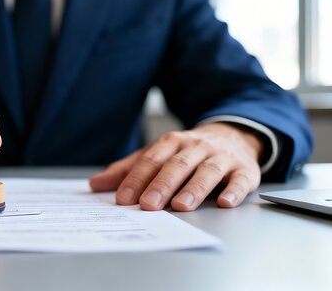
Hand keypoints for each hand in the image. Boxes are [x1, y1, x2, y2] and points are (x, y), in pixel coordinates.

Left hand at [89, 123, 262, 210]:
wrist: (233, 135)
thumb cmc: (188, 152)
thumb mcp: (157, 155)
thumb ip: (128, 170)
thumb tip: (95, 184)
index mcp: (171, 142)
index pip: (151, 160)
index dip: (136, 179)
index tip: (123, 199)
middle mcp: (196, 147)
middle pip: (177, 165)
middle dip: (162, 185)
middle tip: (148, 205)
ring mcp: (222, 157)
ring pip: (207, 171)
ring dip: (194, 188)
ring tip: (182, 206)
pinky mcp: (245, 169)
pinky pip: (241, 180)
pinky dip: (234, 191)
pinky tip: (226, 203)